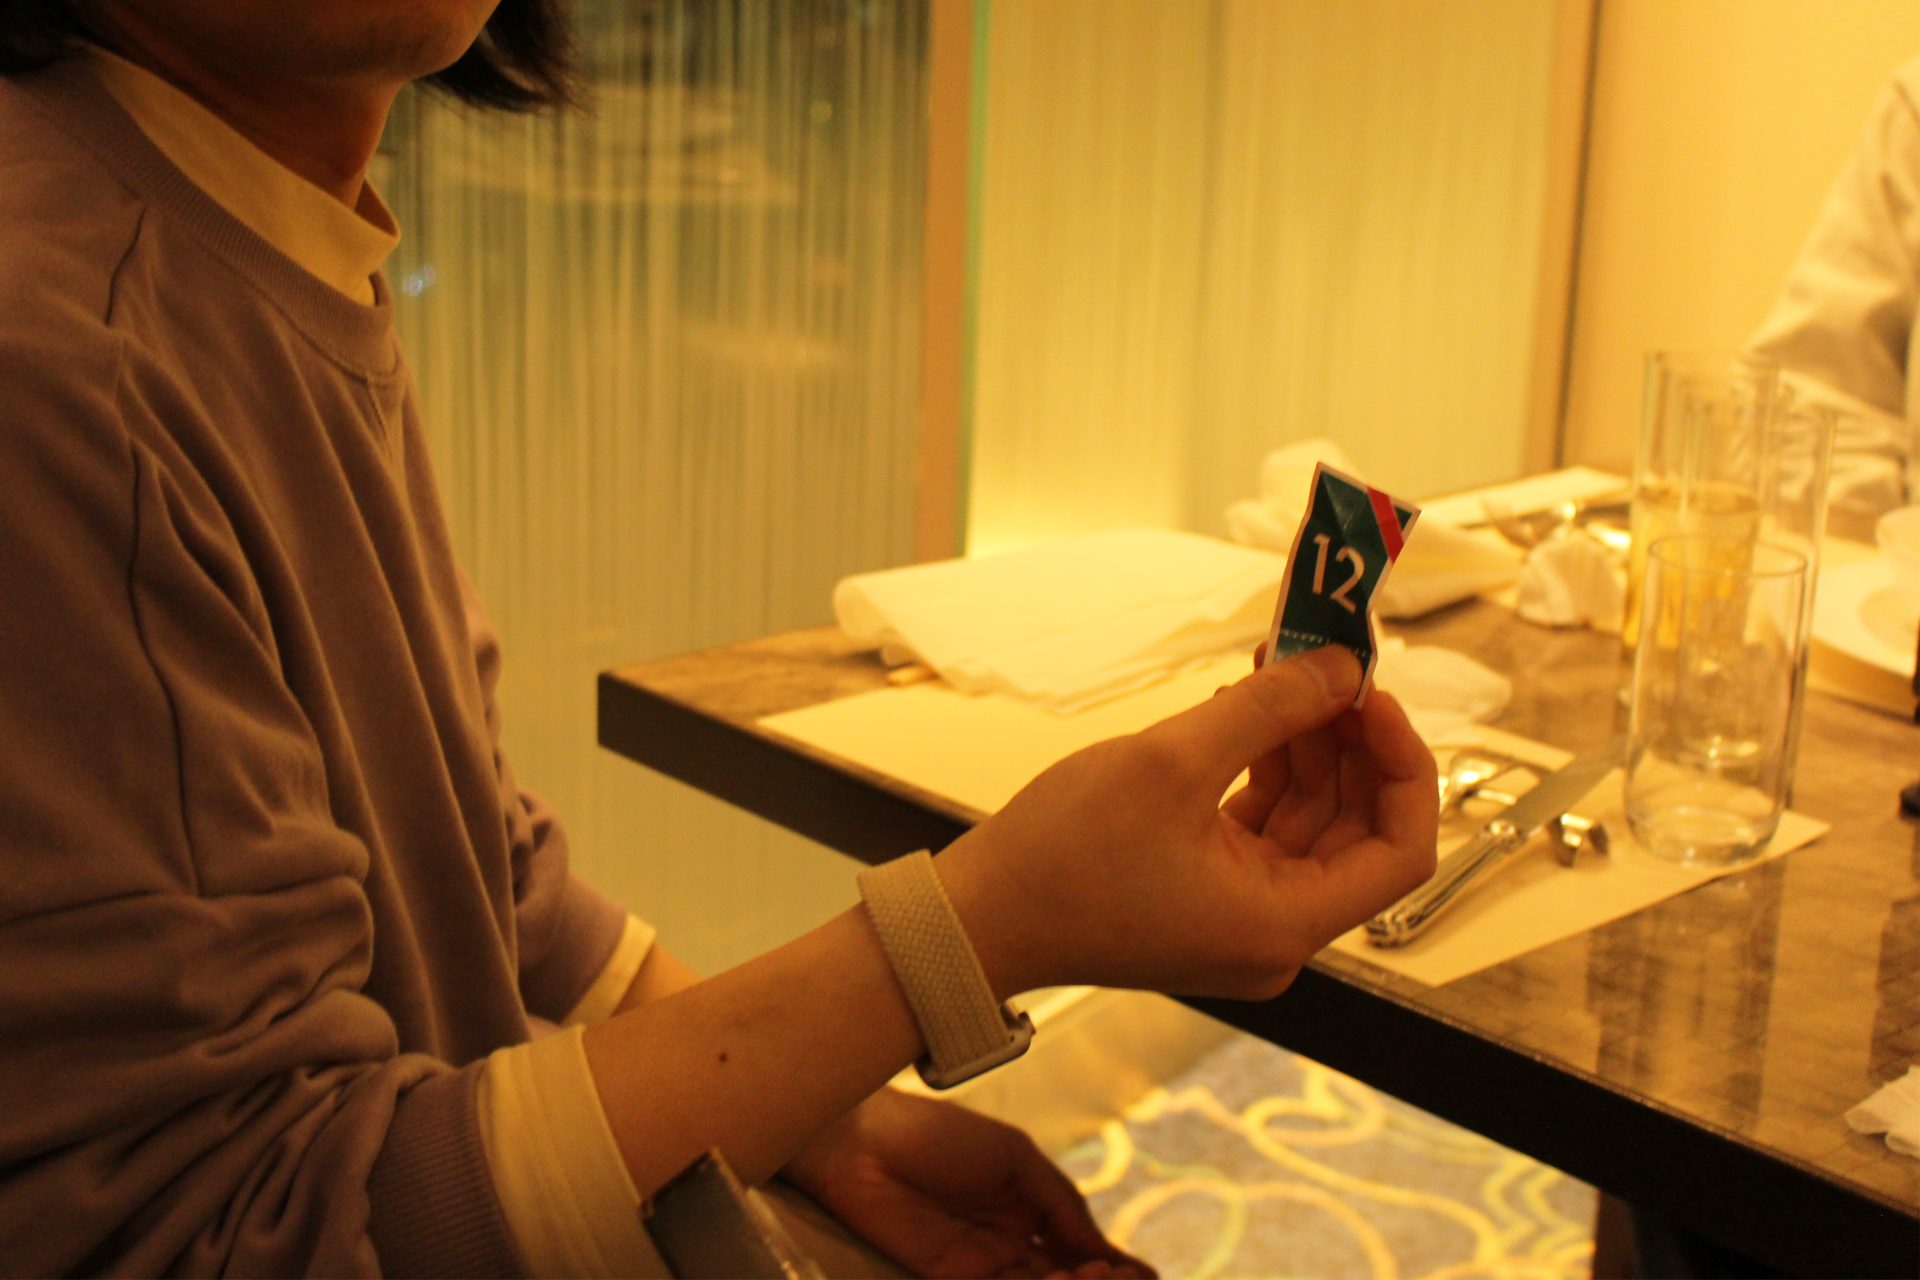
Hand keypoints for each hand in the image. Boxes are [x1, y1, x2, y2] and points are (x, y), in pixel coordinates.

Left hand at [782, 1088, 1151, 1278]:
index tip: (1142, 1274)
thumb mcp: (1014, 1156)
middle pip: (1065, 1278)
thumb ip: (1058, 1202)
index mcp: (1026, 1210)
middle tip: (1114, 1276)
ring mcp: (979, 1267)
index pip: (1078, 1248)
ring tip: (1093, 1278)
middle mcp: (1007, 1244)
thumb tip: (1102, 1248)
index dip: (1111, 1265)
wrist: (863, 1139)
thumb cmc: (934, 1133)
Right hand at [939, 646, 1437, 999]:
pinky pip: (1261, 830)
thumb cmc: (1061, 858)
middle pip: (1356, 831)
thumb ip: (1268, 709)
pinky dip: (1262, 771)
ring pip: (1309, 824)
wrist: (976, 919)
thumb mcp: (1172, 763)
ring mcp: (1240, 921)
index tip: (1372, 697)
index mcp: (1284, 925)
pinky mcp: (1205, 900)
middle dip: (1348, 743)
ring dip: (1304, 747)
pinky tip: (1240, 711)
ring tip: (1280, 670)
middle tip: (1328, 665)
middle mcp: (1276, 935)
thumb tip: (1339, 667)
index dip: (1403, 765)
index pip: (1401, 851)